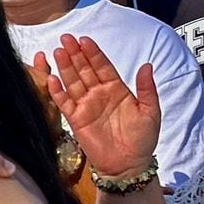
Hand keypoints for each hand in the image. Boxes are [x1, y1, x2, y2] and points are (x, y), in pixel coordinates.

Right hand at [42, 37, 160, 178]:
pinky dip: (57, 91)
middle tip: (66, 38)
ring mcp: (86, 106)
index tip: (85, 39)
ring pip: (73, 81)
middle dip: (75, 53)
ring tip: (57, 51)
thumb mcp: (150, 112)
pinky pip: (64, 103)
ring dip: (65, 66)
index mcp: (116, 89)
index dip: (93, 53)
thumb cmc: (142, 140)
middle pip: (84, 69)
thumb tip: (147, 65)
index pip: (102, 66)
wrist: (129, 165)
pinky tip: (52, 78)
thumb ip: (147, 89)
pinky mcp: (76, 120)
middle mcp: (99, 94)